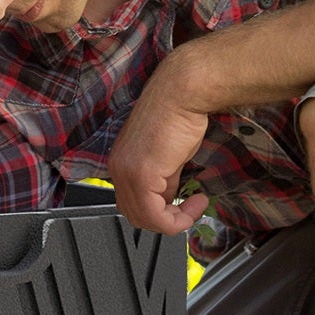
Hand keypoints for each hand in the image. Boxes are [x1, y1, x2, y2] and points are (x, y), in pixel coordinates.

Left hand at [108, 60, 211, 234]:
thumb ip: (164, 180)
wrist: (182, 93)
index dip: (159, 213)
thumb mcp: (169, 156)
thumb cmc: (178, 114)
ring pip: (145, 219)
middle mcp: (118, 169)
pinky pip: (156, 215)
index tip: (184, 205)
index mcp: (121, 163)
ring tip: (195, 206)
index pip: (131, 204)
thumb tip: (169, 197)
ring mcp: (127, 172)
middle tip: (190, 210)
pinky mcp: (142, 174)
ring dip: (174, 221)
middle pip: (135, 215)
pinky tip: (196, 203)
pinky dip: (177, 219)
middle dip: (166, 220)